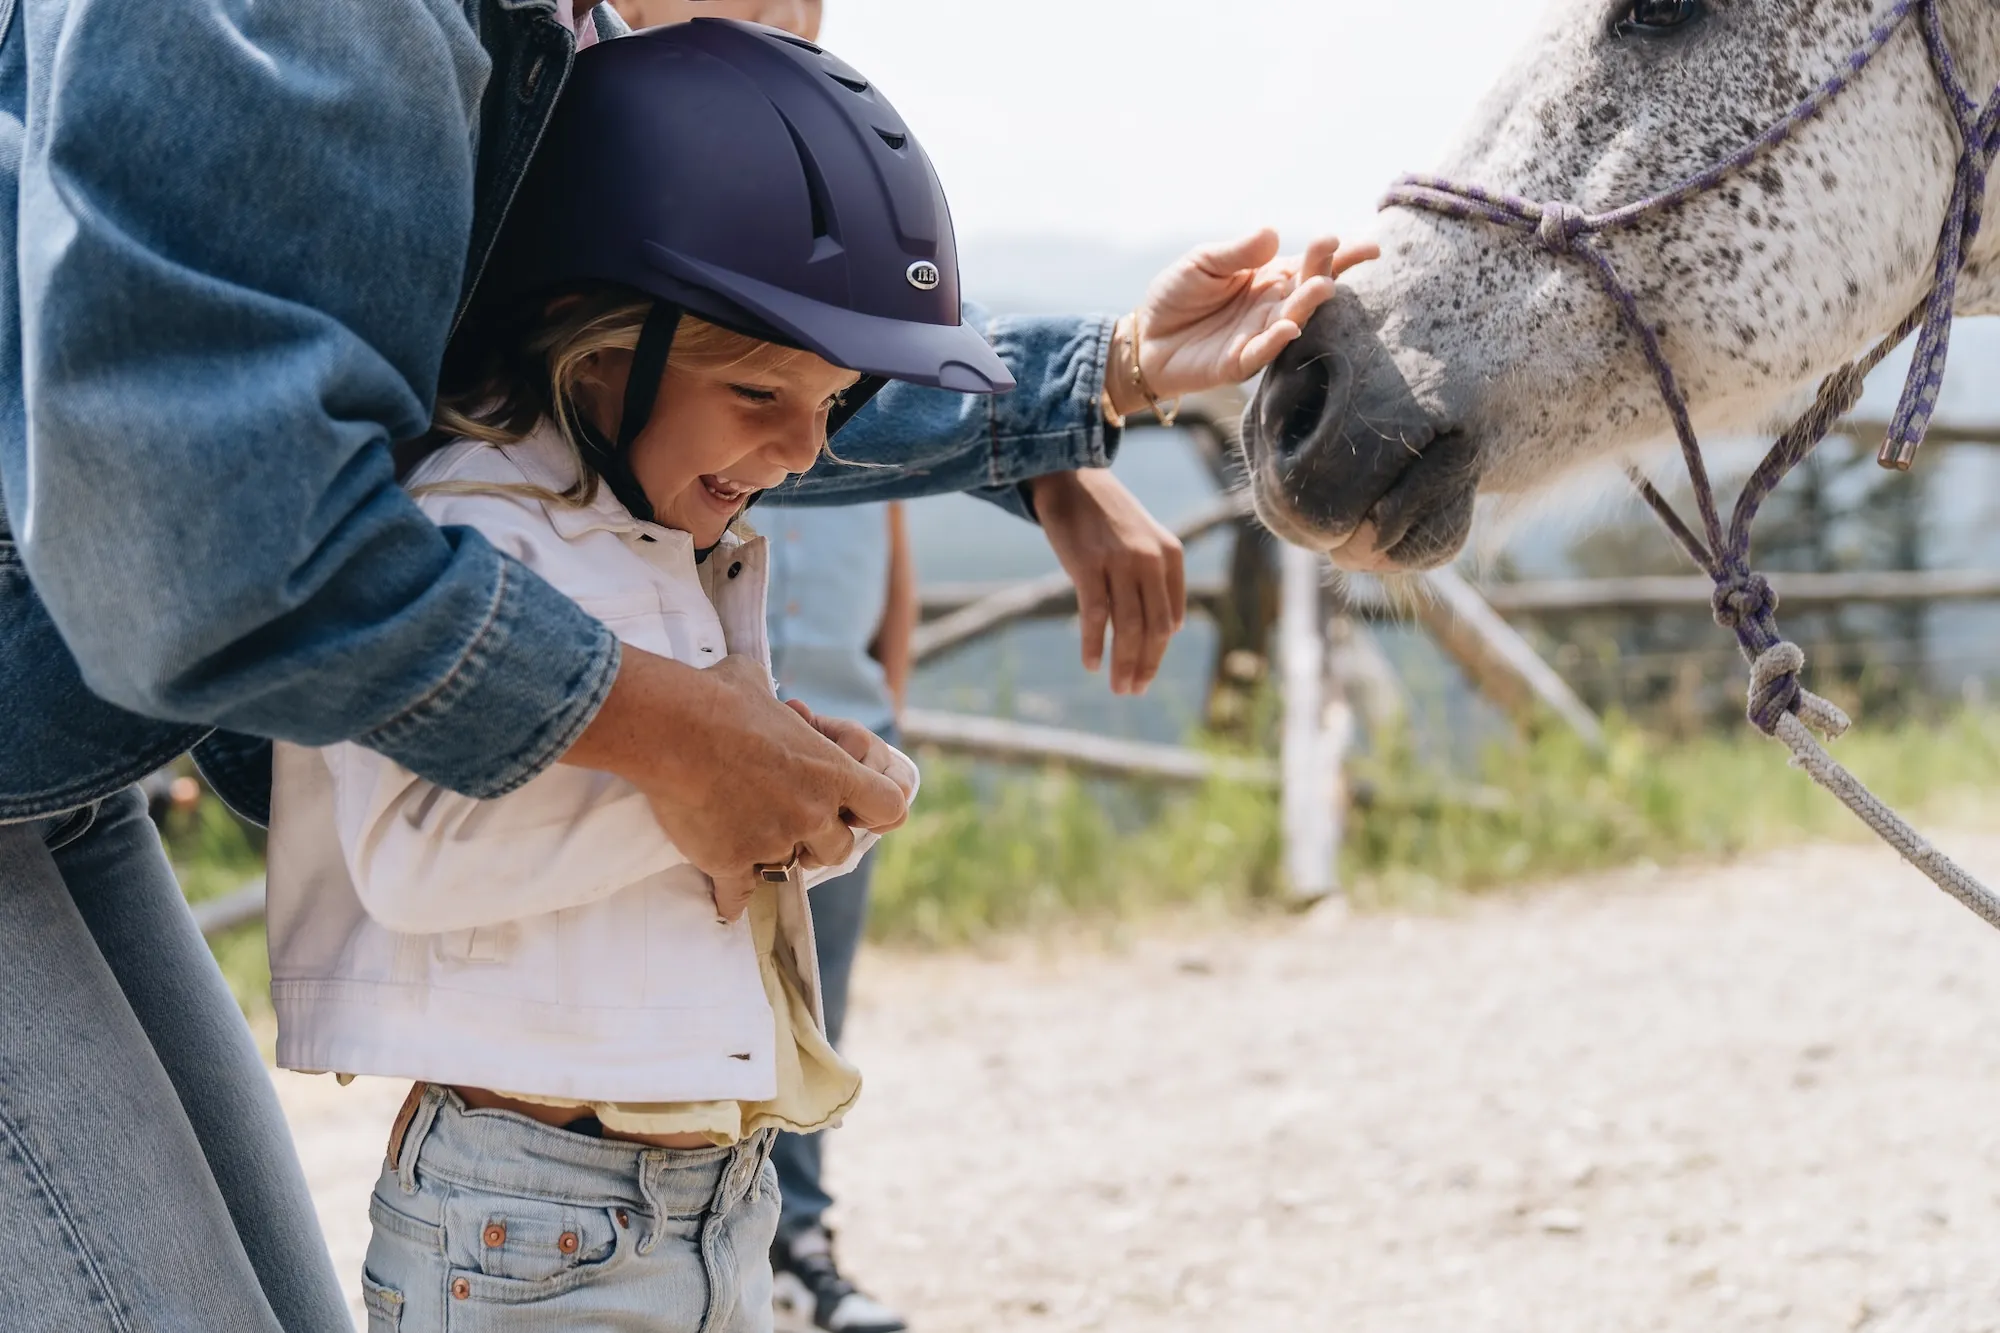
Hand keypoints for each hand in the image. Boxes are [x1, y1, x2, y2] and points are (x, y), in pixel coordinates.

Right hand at [561, 650, 907, 920]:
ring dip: (777, 862)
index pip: (889, 806)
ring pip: (790, 872)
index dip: (875, 810)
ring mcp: (773, 842)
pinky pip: (740, 897)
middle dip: (820, 842)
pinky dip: (732, 898)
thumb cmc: (717, 699)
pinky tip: (725, 899)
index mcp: (831, 771)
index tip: (855, 809)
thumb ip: (772, 702)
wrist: (671, 729)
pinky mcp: (731, 863)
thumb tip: (760, 691)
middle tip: (795, 827)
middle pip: (840, 850)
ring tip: (755, 845)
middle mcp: (812, 813)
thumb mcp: (757, 684)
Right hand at [1028, 469, 1184, 694]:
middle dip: (1145, 665)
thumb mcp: (1145, 540)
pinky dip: (1094, 644)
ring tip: (1118, 687)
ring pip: (1128, 627)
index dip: (1159, 653)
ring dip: (1123, 664)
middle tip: (1133, 691)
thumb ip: (1162, 580)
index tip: (1145, 673)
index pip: (1170, 619)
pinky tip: (1091, 664)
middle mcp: (1151, 559)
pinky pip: (1096, 616)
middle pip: (1153, 629)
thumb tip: (1173, 629)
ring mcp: (1120, 562)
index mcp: (1171, 555)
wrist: (1071, 477)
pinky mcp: (1088, 565)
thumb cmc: (1106, 514)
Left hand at [1109, 230, 1377, 413]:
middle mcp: (1273, 306)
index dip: (1339, 255)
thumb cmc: (1178, 295)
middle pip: (1306, 288)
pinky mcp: (1239, 363)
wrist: (1145, 338)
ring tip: (1322, 287)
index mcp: (1270, 277)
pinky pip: (1262, 352)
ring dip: (1307, 305)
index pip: (1310, 264)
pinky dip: (1276, 341)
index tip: (1368, 246)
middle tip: (1334, 253)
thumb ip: (1237, 252)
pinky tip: (1289, 326)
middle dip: (1324, 270)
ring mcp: (1259, 335)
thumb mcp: (1203, 263)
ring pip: (1291, 319)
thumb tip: (1273, 232)